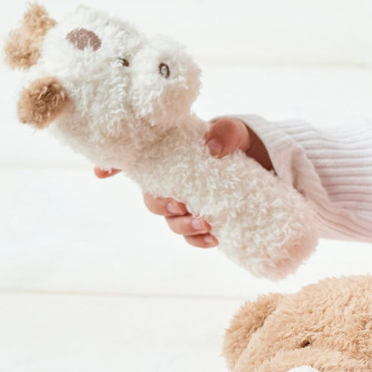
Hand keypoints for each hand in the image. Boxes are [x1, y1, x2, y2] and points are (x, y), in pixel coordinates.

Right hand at [95, 117, 272, 249]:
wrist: (271, 168)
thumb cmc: (245, 145)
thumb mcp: (238, 132)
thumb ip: (227, 132)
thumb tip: (212, 146)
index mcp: (175, 154)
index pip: (138, 160)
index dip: (114, 166)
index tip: (100, 172)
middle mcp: (177, 180)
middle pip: (152, 198)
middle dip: (161, 204)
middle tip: (181, 204)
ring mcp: (190, 203)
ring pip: (171, 220)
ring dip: (182, 225)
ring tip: (205, 224)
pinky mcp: (207, 221)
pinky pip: (193, 236)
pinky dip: (200, 239)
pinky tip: (213, 238)